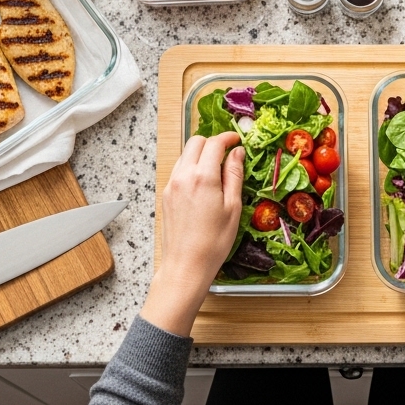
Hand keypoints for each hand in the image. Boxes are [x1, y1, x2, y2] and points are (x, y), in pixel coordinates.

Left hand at [140, 132, 244, 336]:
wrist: (185, 266)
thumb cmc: (214, 242)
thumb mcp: (233, 207)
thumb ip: (234, 175)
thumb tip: (237, 153)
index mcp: (203, 177)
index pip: (214, 143)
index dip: (228, 138)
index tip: (237, 140)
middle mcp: (183, 176)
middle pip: (196, 142)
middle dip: (213, 142)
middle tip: (228, 153)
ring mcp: (172, 185)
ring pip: (185, 154)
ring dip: (201, 154)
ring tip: (217, 169)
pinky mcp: (166, 195)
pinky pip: (179, 170)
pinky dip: (192, 167)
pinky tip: (204, 183)